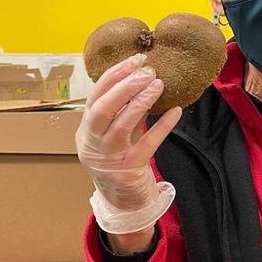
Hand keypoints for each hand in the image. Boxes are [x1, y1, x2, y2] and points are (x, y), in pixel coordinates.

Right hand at [76, 53, 182, 232]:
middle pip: (102, 109)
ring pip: (121, 126)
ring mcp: (108, 158)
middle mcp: (92, 143)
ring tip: (158, 85)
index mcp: (86, 129)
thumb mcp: (119, 133)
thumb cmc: (120, 160)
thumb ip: (127, 110)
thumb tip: (145, 79)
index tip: (135, 59)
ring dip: (140, 102)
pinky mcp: (128, 171)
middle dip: (125, 86)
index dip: (115, 76)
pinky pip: (147, 145)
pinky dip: (162, 126)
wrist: (123, 202)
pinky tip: (175, 112)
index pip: (95, 96)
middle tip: (148, 71)